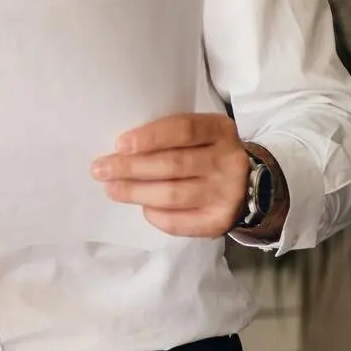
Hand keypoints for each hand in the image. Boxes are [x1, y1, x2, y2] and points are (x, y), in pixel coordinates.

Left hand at [91, 113, 250, 236]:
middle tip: (101, 169)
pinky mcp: (220, 221)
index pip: (183, 129)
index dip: (150, 137)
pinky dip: (155, 215)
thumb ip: (169, 137)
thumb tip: (121, 151)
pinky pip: (179, 222)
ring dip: (136, 192)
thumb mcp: (199, 135)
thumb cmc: (207, 154)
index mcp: (220, 130)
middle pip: (174, 164)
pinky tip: (143, 208)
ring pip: (173, 194)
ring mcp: (227, 193)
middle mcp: (228, 161)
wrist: (249, 185)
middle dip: (131, 167)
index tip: (120, 144)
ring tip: (112, 189)